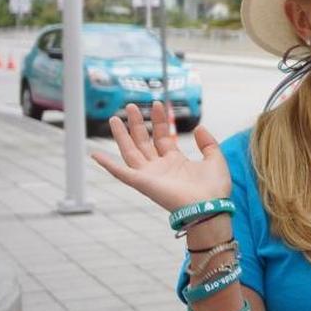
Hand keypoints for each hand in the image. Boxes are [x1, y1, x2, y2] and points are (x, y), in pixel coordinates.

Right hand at [90, 101, 230, 212]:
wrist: (210, 206)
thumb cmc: (214, 189)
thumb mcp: (215, 159)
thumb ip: (208, 142)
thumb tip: (199, 127)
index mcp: (175, 161)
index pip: (162, 136)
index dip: (159, 120)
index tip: (158, 104)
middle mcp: (160, 167)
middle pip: (143, 142)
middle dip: (137, 124)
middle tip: (131, 106)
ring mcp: (150, 175)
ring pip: (130, 152)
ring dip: (121, 136)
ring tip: (114, 119)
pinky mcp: (142, 183)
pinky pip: (121, 173)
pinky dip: (107, 164)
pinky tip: (95, 153)